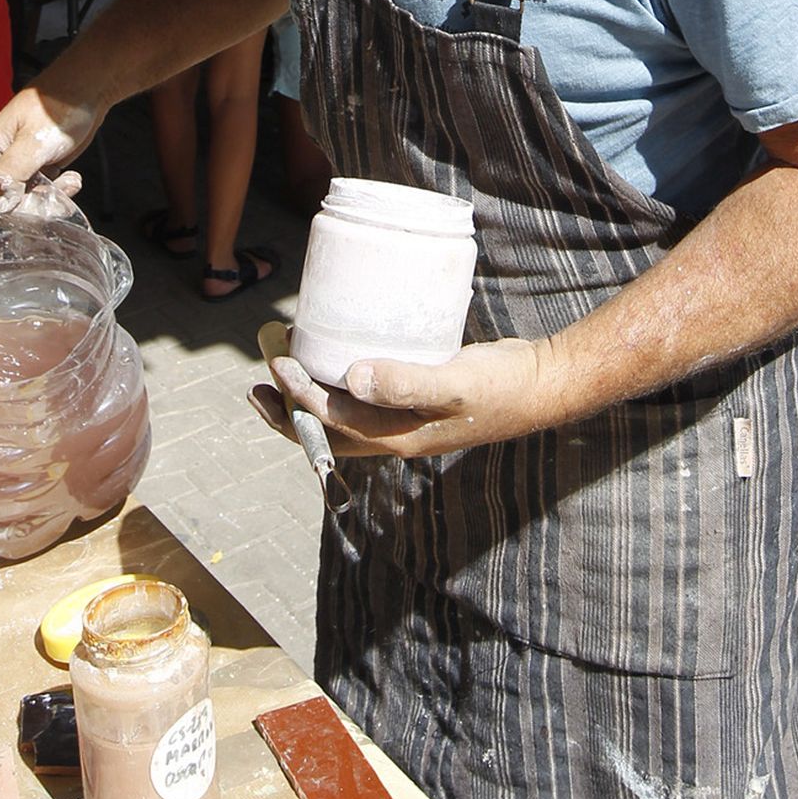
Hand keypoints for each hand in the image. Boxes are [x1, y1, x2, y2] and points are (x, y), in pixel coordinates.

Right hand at [0, 84, 104, 250]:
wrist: (90, 90)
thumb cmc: (59, 104)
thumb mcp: (36, 138)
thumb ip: (15, 170)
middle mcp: (1, 159)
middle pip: (1, 202)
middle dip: (28, 209)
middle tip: (52, 199)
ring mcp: (21, 164)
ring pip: (23, 201)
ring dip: (47, 201)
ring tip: (69, 183)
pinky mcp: (39, 167)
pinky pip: (41, 194)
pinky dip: (58, 193)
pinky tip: (72, 179)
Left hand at [251, 336, 554, 459]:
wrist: (542, 386)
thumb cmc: (503, 388)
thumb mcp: (455, 383)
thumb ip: (406, 381)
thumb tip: (352, 378)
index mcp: (399, 438)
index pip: (335, 423)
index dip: (301, 398)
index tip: (278, 364)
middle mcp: (396, 434)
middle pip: (328, 433)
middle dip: (288, 414)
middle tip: (255, 387)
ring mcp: (405, 417)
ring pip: (343, 418)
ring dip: (308, 401)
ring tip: (280, 376)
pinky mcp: (415, 395)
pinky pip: (365, 397)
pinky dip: (340, 384)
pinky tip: (337, 360)